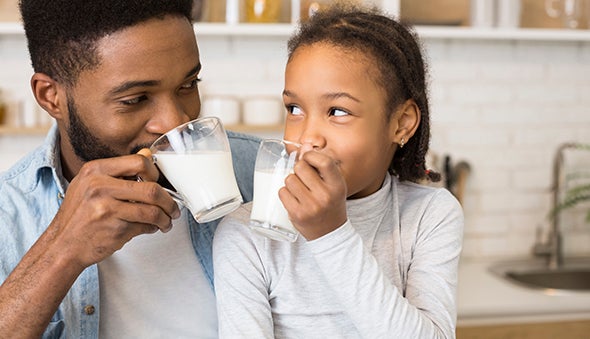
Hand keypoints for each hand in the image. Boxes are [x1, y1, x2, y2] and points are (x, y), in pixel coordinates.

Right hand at [50, 151, 179, 268]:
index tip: (158, 182)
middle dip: (168, 201)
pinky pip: (144, 226)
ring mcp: (107, 209)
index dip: (155, 173)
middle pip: (151, 189)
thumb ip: (119, 171)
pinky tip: (151, 228)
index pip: (139, 162)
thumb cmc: (79, 215)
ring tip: (166, 222)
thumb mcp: (90, 184)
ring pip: (152, 211)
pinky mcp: (114, 229)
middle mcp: (100, 187)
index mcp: (96, 170)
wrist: (62, 246)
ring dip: (165, 219)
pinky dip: (153, 228)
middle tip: (173, 208)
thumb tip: (147, 154)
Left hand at [279, 145, 346, 239]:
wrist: (330, 232)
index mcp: (337, 186)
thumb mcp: (332, 184)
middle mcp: (325, 196)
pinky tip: (293, 199)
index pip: (324, 161)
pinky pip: (282, 192)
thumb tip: (305, 145)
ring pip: (289, 179)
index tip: (308, 158)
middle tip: (303, 178)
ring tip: (299, 190)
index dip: (311, 155)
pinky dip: (285, 193)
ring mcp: (311, 206)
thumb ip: (320, 165)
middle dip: (298, 169)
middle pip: (301, 167)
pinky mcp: (297, 214)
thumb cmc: (330, 203)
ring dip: (291, 181)